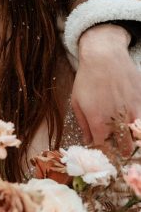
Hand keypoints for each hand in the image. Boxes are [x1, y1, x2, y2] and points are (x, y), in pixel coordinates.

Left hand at [72, 24, 140, 151]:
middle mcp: (118, 122)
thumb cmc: (87, 79)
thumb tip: (88, 141)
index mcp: (99, 124)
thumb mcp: (77, 102)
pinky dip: (138, 124)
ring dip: (133, 139)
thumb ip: (84, 125)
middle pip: (126, 149)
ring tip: (126, 135)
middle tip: (117, 146)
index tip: (104, 153)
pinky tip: (131, 122)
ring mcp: (133, 112)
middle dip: (121, 152)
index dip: (104, 154)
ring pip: (138, 137)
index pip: (105, 150)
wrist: (104, 57)